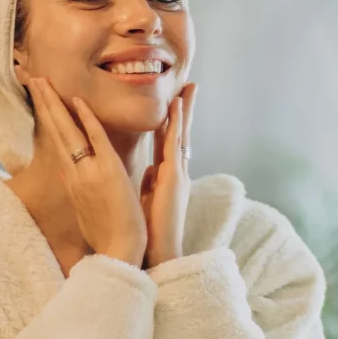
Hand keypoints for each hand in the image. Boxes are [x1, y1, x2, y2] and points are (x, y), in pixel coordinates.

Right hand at [29, 77, 147, 266]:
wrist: (119, 252)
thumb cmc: (109, 234)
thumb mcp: (87, 208)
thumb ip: (79, 186)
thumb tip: (70, 172)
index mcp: (74, 181)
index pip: (58, 143)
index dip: (49, 120)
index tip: (42, 100)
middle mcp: (75, 174)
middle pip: (56, 132)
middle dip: (45, 105)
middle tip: (34, 80)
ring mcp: (89, 172)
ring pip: (69, 132)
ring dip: (56, 104)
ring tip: (42, 82)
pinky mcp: (107, 173)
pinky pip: (95, 140)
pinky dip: (87, 120)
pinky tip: (77, 101)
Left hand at [140, 83, 196, 268]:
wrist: (157, 252)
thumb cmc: (149, 231)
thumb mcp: (147, 200)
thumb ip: (150, 182)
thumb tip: (149, 170)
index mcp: (167, 177)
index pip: (169, 142)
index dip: (172, 121)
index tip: (175, 102)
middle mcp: (176, 171)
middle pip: (180, 133)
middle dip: (185, 109)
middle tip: (190, 86)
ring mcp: (177, 173)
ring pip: (181, 135)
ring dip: (184, 111)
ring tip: (187, 90)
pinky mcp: (174, 178)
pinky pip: (174, 145)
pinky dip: (176, 125)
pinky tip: (176, 108)